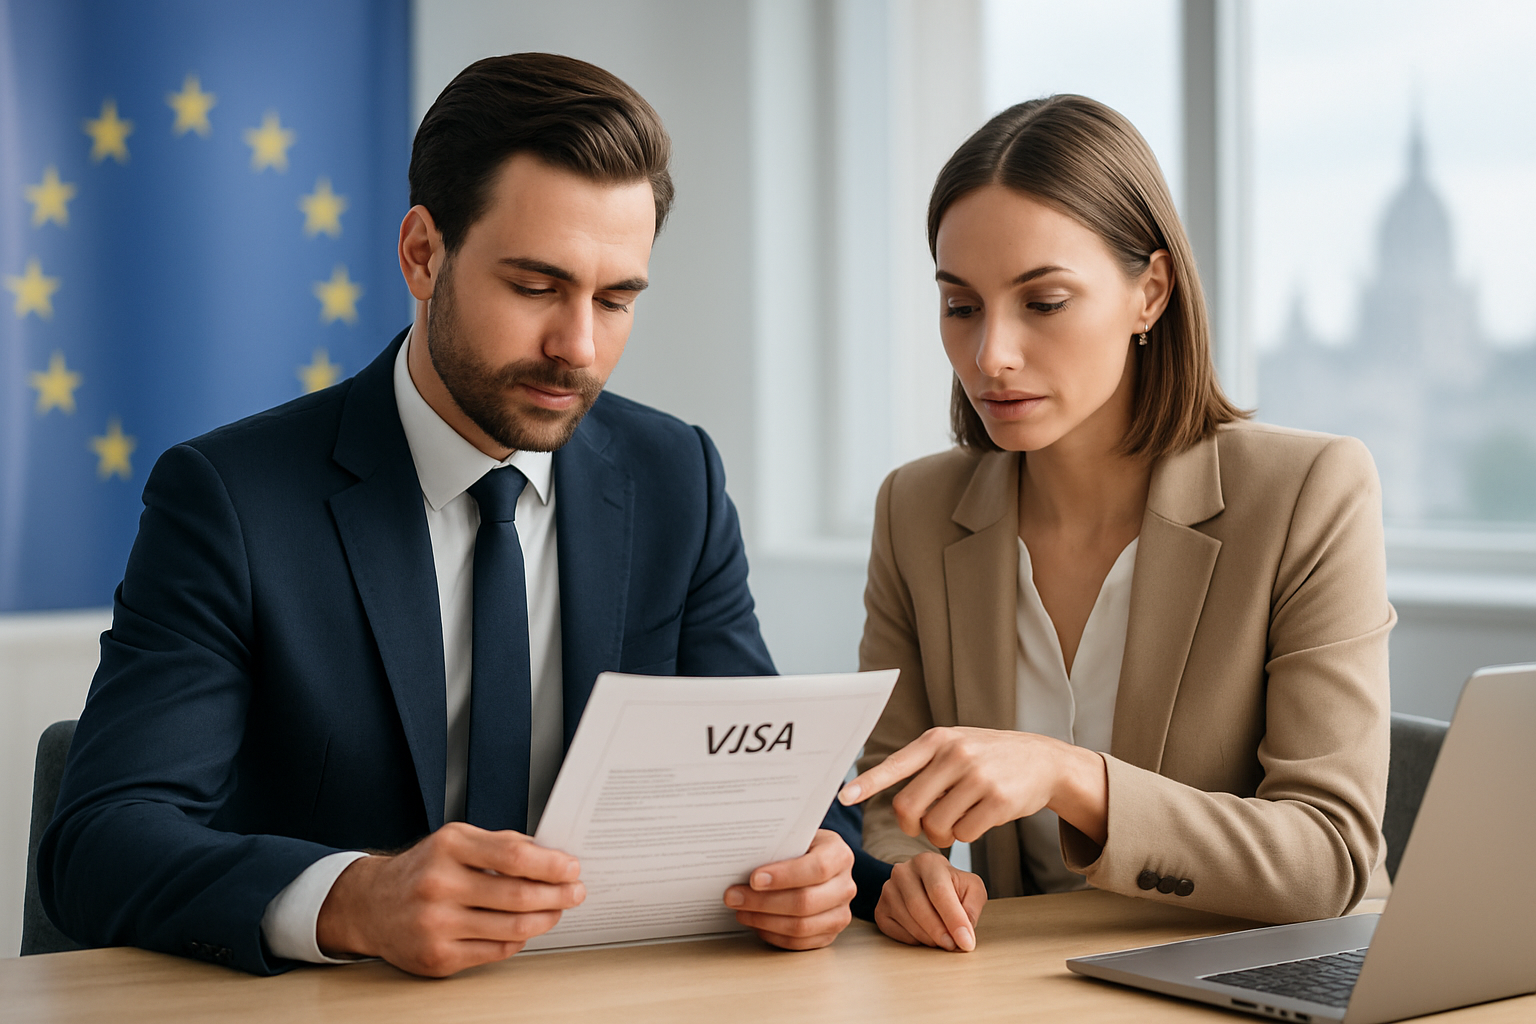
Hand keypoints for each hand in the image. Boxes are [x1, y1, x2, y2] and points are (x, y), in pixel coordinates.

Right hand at [316, 821, 584, 976]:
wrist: (370, 905)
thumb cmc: (422, 870)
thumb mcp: (455, 841)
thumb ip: (500, 844)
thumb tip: (550, 857)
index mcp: (448, 848)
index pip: (513, 857)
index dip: (550, 865)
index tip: (571, 868)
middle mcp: (439, 886)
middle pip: (518, 896)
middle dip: (557, 895)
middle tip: (575, 892)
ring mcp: (437, 925)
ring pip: (513, 928)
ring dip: (545, 919)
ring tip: (556, 910)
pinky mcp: (438, 957)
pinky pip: (496, 951)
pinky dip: (519, 940)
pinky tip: (525, 929)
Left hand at [723, 828, 856, 950]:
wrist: (817, 865)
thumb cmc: (802, 849)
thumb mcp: (795, 838)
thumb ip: (778, 846)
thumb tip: (741, 858)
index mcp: (840, 855)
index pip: (817, 868)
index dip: (784, 876)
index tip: (754, 879)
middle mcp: (845, 886)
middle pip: (805, 901)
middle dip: (763, 901)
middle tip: (734, 896)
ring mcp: (840, 914)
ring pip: (800, 927)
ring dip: (763, 921)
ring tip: (740, 910)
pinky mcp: (829, 935)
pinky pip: (799, 943)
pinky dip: (772, 935)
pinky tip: (755, 923)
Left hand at [838, 727, 1108, 847]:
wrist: (1043, 760)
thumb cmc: (989, 757)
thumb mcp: (955, 745)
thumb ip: (923, 764)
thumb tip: (886, 797)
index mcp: (937, 740)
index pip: (895, 764)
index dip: (868, 783)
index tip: (844, 797)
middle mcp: (955, 754)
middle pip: (908, 807)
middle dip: (911, 825)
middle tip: (921, 827)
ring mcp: (978, 777)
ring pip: (936, 826)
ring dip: (941, 834)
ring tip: (956, 821)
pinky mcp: (1000, 801)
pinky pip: (964, 834)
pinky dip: (965, 836)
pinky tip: (977, 821)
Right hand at [875, 851, 986, 950]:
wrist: (926, 885)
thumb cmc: (950, 886)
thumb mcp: (971, 888)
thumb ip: (973, 906)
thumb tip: (965, 930)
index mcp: (927, 862)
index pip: (939, 892)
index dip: (954, 919)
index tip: (966, 942)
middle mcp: (903, 872)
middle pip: (919, 907)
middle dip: (940, 932)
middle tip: (954, 946)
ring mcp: (888, 891)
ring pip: (907, 921)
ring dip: (929, 938)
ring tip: (943, 941)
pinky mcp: (880, 909)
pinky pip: (894, 931)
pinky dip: (913, 940)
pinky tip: (925, 936)